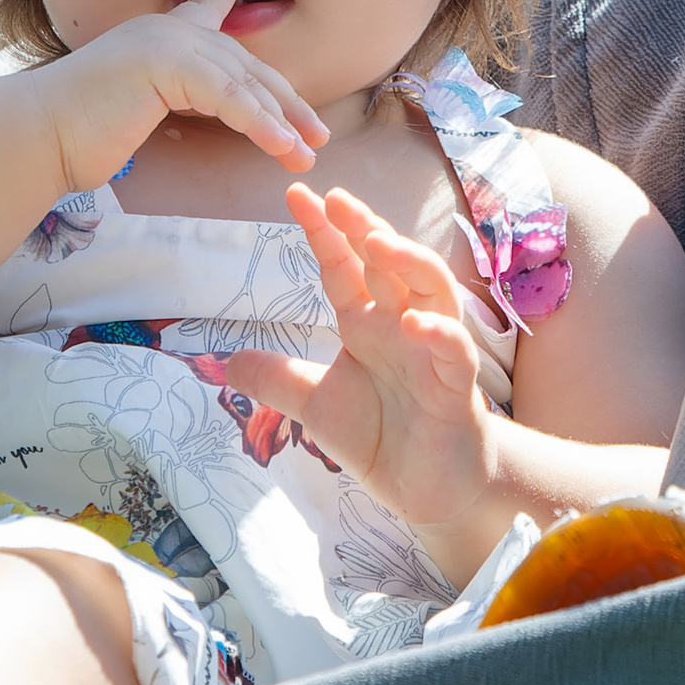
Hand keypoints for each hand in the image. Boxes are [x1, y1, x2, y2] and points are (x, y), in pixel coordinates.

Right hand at [32, 0, 330, 197]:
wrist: (39, 135)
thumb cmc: (81, 131)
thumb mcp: (138, 105)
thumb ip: (172, 94)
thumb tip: (208, 109)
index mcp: (160, 34)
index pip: (207, 5)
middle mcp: (167, 29)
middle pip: (245, 63)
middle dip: (286, 102)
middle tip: (316, 134)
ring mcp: (166, 41)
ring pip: (243, 82)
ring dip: (281, 123)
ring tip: (306, 154)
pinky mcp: (164, 64)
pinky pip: (228, 96)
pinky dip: (259, 123)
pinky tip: (281, 146)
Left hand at [225, 183, 502, 566]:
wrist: (428, 489)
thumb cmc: (382, 435)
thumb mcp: (315, 406)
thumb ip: (278, 380)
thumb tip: (227, 363)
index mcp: (366, 323)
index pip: (343, 266)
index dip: (323, 231)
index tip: (295, 195)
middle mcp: (401, 325)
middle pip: (388, 263)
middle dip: (365, 227)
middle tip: (336, 198)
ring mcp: (432, 351)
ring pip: (432, 290)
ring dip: (409, 262)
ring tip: (377, 242)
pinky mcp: (456, 387)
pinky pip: (454, 351)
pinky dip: (439, 333)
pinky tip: (415, 321)